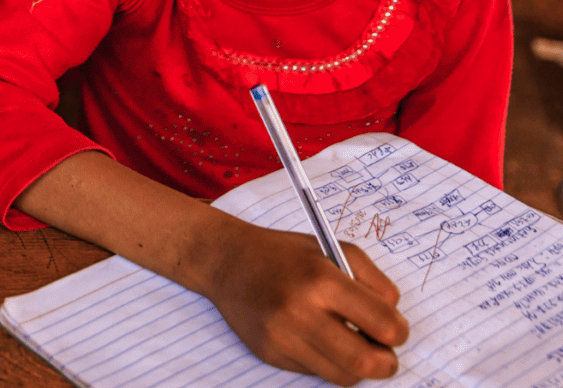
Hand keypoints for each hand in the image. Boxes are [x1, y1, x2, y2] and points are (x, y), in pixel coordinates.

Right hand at [202, 222, 408, 385]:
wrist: (225, 260)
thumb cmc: (283, 254)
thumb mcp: (333, 250)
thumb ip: (374, 283)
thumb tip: (394, 323)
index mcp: (322, 280)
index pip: (384, 325)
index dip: (399, 332)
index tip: (395, 330)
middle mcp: (300, 312)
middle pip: (366, 362)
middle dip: (386, 363)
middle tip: (384, 354)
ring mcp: (282, 337)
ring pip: (343, 376)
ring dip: (356, 366)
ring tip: (351, 346)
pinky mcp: (269, 353)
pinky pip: (314, 372)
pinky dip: (325, 362)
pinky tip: (315, 339)